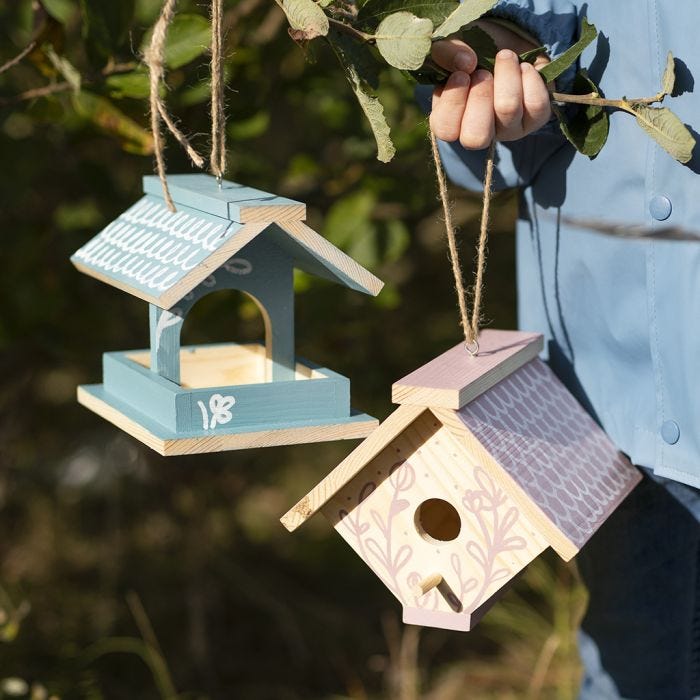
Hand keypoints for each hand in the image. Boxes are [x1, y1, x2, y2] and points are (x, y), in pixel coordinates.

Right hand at [430, 35, 551, 148]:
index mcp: (452, 121)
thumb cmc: (471, 50)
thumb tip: (467, 63)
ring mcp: (509, 130)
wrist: (509, 41)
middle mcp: (480, 133)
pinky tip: (523, 66)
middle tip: (483, 73)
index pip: (446, 130)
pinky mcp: (536, 119)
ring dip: (506, 76)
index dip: (453, 103)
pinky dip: (530, 77)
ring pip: (508, 111)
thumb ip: (444, 51)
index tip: (461, 74)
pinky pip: (536, 104)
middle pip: (476, 137)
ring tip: (505, 57)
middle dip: (480, 97)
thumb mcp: (450, 45)